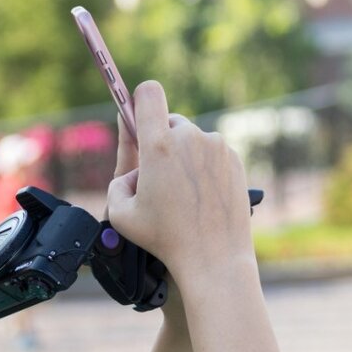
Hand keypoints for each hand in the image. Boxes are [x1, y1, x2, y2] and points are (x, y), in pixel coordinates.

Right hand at [105, 82, 254, 276]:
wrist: (214, 258)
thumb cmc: (165, 239)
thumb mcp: (121, 215)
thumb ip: (118, 183)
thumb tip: (134, 172)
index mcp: (159, 147)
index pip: (148, 94)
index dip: (138, 100)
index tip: (135, 113)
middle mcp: (190, 138)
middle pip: (168, 122)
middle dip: (160, 143)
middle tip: (157, 177)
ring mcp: (216, 147)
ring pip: (191, 139)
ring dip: (182, 157)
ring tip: (180, 195)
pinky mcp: (233, 159)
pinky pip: (211, 153)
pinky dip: (203, 168)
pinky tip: (200, 196)